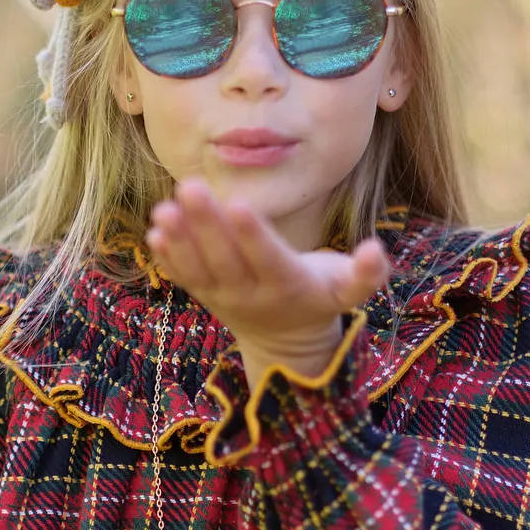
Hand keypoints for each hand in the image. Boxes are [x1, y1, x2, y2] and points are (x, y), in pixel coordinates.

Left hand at [146, 178, 390, 381]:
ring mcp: (223, 297)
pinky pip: (183, 278)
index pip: (267, 258)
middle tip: (190, 187)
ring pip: (198, 269)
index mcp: (287, 285)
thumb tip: (376, 249)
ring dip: (180, 239)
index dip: (253, 234)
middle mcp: (250, 293)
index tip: (239, 204)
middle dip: (206, 223)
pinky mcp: (204, 296)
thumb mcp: (348, 293)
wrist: (286, 342)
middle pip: (225, 258)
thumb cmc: (321, 299)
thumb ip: (366, 274)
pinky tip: (153, 231)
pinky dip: (167, 258)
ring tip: (163, 208)